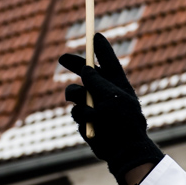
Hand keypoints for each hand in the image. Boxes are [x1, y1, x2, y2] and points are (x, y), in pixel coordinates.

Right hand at [58, 33, 162, 184]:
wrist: (123, 150)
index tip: (95, 34)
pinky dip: (81, 115)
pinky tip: (92, 123)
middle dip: (74, 65)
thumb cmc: (123, 122)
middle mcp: (106, 94)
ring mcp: (94, 107)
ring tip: (88, 107)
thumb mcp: (111, 96)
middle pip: (86, 74)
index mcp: (118, 86)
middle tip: (62, 59)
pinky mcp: (86, 120)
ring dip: (75, 95)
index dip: (102, 49)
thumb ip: (96, 80)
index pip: (109, 63)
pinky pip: (75, 111)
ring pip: (74, 92)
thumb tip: (85, 68)